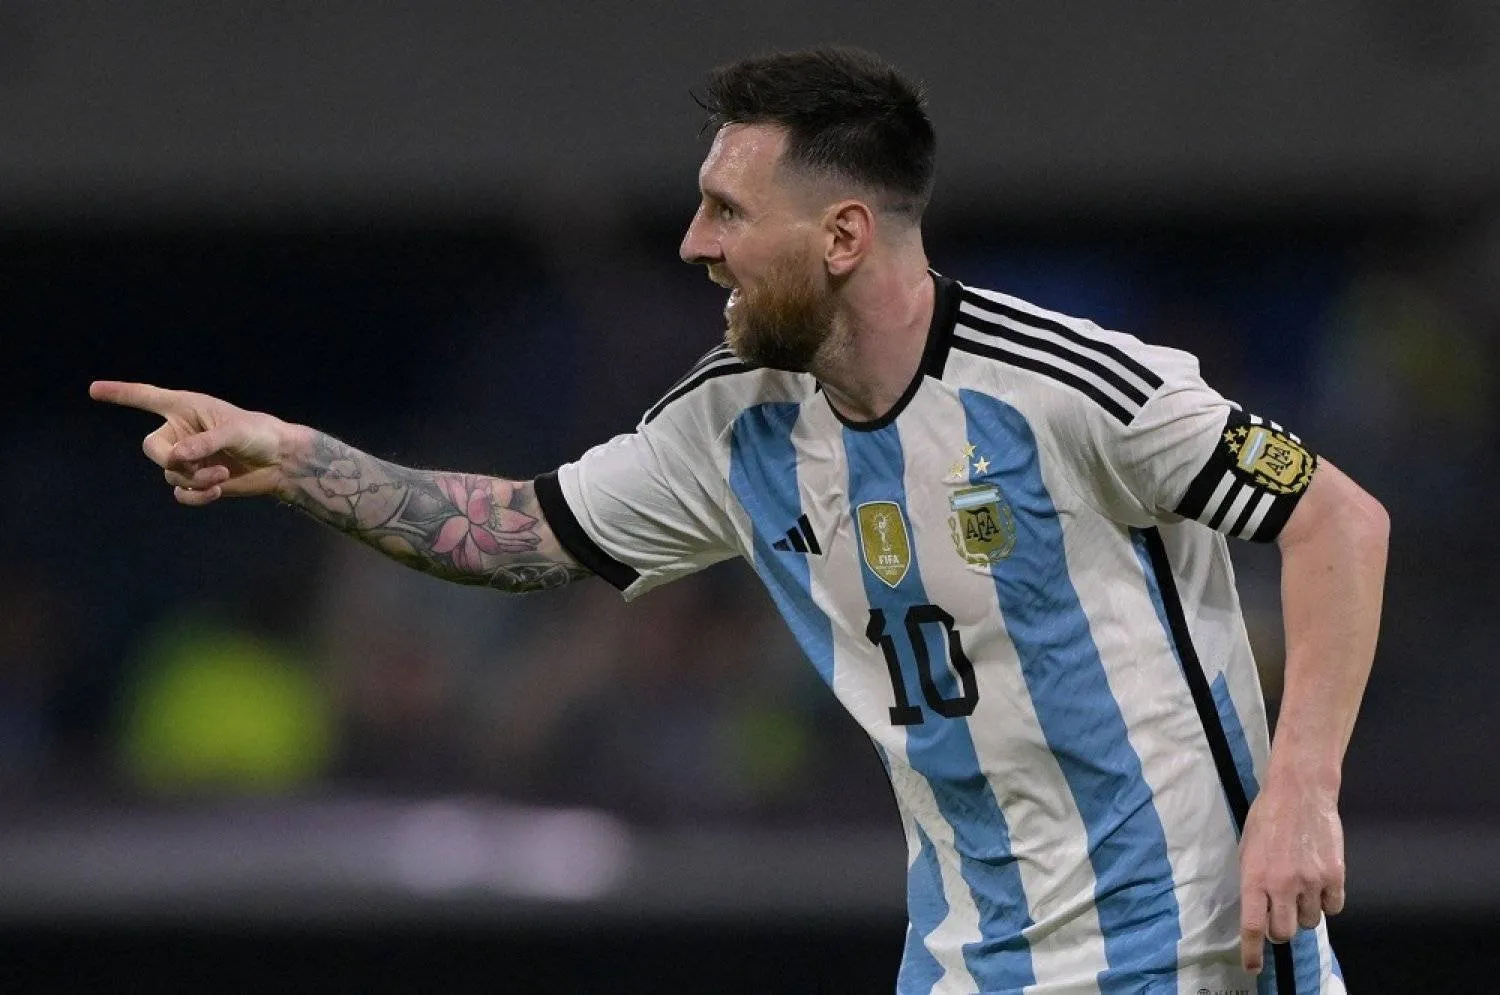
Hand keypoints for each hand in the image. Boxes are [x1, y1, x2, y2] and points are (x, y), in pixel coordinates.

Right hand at [90, 381, 291, 505]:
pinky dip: (196, 495)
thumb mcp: (235, 431)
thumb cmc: (259, 433)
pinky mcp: (198, 480)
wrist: (279, 461)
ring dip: (193, 479)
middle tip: (192, 463)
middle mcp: (181, 432)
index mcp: (186, 408)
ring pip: (170, 474)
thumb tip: (178, 457)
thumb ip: (206, 441)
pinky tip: (215, 490)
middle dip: (170, 460)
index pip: (146, 397)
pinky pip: (181, 493)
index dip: (120, 393)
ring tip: (221, 473)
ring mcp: (188, 458)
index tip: (93, 390)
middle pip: (152, 448)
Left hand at [1237, 770, 1344, 972]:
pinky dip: (1326, 903)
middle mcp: (1282, 884)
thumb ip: (1252, 882)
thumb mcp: (1246, 849)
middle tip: (1279, 915)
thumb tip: (1257, 912)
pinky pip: (1333, 908)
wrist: (1300, 792)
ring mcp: (1311, 881)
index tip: (1252, 967)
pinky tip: (1319, 886)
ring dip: (1303, 913)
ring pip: (1309, 922)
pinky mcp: (1335, 875)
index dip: (1251, 952)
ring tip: (1300, 888)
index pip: (1252, 926)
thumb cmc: (1267, 818)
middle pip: (1283, 933)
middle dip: (1280, 930)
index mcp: (1254, 877)